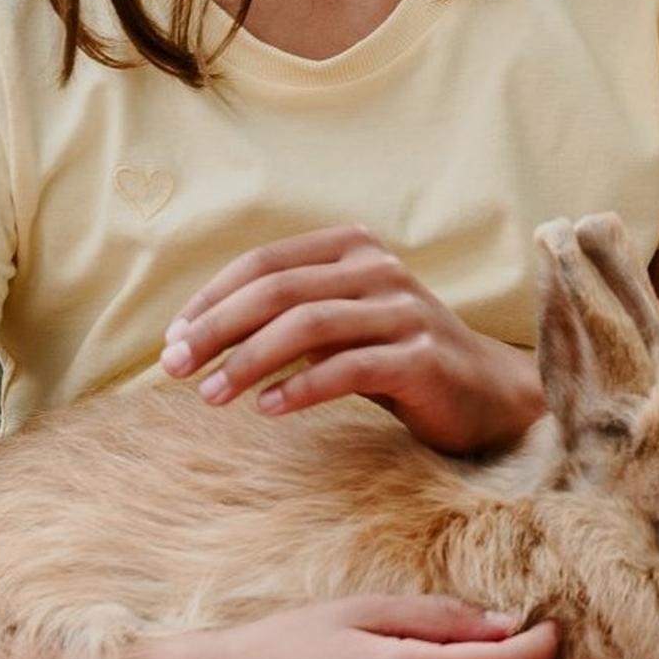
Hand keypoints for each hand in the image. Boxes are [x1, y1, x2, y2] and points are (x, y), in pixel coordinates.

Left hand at [161, 226, 541, 455]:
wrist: (487, 394)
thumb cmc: (396, 358)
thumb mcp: (340, 324)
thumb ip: (286, 316)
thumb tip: (194, 337)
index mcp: (354, 248)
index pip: (264, 263)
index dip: (210, 299)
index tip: (171, 340)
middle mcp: (380, 270)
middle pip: (278, 291)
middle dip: (216, 329)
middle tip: (173, 368)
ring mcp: (405, 312)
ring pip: (308, 327)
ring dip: (248, 362)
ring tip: (211, 396)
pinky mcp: (422, 358)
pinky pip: (349, 369)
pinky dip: (301, 389)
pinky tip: (268, 410)